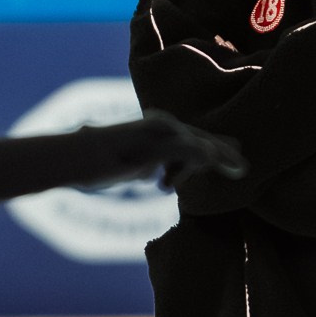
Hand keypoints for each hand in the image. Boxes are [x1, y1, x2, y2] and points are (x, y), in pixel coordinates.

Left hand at [120, 111, 246, 188]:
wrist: (72, 157)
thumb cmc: (108, 158)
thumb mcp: (148, 157)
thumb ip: (182, 152)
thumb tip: (212, 153)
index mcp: (167, 128)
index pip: (205, 144)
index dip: (224, 156)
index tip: (243, 169)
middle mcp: (160, 128)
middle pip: (198, 143)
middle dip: (215, 156)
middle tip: (238, 167)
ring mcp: (148, 138)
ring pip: (181, 153)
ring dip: (184, 171)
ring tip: (165, 188)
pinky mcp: (136, 149)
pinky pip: (166, 158)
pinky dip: (171, 170)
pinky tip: (161, 184)